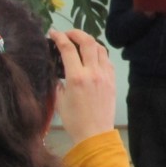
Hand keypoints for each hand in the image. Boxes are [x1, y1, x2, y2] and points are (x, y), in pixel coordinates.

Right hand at [52, 29, 115, 144]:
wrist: (95, 134)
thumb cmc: (74, 120)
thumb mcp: (60, 101)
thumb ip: (58, 83)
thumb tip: (58, 72)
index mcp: (77, 77)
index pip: (68, 49)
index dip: (59, 37)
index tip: (53, 32)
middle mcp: (93, 72)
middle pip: (88, 41)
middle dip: (76, 33)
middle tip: (67, 34)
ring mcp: (105, 75)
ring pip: (100, 48)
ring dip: (89, 41)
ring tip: (80, 42)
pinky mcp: (112, 79)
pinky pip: (107, 60)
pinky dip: (99, 53)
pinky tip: (92, 56)